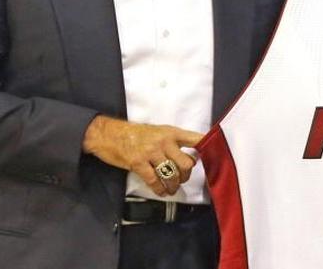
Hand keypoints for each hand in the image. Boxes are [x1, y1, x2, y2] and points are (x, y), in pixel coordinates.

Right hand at [82, 116, 203, 196]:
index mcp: (171, 132)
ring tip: (172, 188)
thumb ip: (173, 141)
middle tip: (182, 179)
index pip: (195, 139)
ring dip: (174, 185)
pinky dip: (160, 189)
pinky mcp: (138, 163)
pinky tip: (161, 191)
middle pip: (186, 163)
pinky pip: (154, 181)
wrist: (109, 134)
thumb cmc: (134, 133)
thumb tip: (189, 156)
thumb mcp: (158, 131)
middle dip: (186, 175)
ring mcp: (150, 153)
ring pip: (172, 174)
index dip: (206, 148)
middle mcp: (163, 142)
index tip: (214, 156)